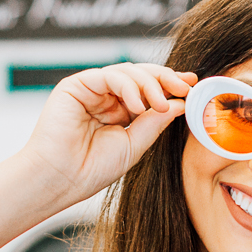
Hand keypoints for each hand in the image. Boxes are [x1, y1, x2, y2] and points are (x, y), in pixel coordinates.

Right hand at [22, 63, 197, 204]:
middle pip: (140, 76)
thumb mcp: (134, 145)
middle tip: (185, 87)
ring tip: (161, 105)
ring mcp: (91, 90)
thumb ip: (155, 122)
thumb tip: (180, 103)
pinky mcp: (76, 85)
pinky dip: (128, 86)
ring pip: (128, 72)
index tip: (192, 87)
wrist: (60, 179)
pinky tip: (138, 106)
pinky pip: (109, 75)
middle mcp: (105, 98)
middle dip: (166, 79)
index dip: (170, 85)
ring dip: (150, 85)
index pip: (148, 91)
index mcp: (119, 112)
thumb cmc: (91, 169)